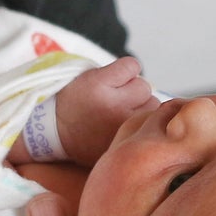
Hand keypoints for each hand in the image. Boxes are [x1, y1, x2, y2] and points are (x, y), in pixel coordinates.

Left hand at [7, 56, 158, 169]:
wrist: (46, 126)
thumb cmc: (83, 138)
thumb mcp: (114, 150)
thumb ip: (138, 139)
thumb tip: (168, 120)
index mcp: (127, 142)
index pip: (158, 122)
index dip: (146, 118)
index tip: (133, 118)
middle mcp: (121, 124)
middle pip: (153, 103)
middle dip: (137, 104)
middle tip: (115, 108)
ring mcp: (111, 101)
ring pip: (143, 86)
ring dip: (129, 87)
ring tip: (110, 94)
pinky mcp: (99, 80)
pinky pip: (132, 66)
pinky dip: (124, 69)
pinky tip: (110, 79)